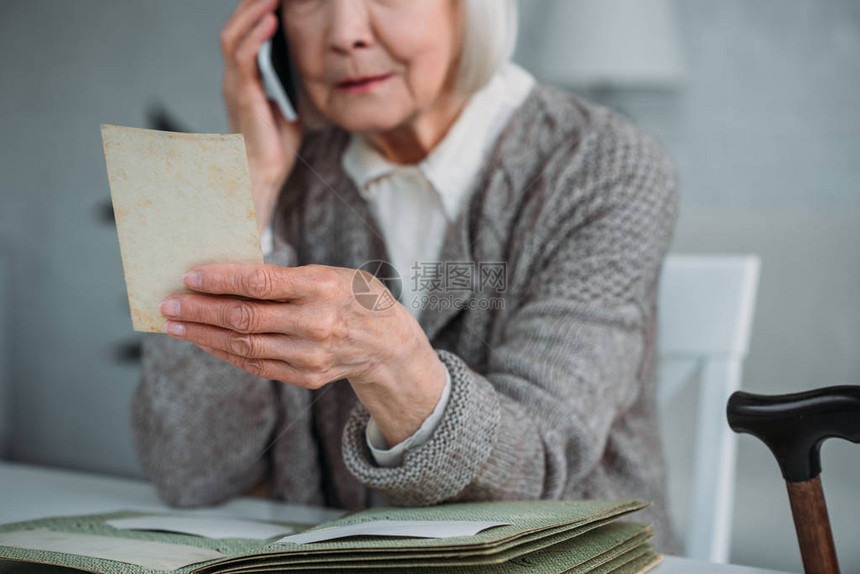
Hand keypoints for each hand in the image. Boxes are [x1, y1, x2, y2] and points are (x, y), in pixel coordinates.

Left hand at [159, 263, 448, 445]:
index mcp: (323, 288)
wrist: (389, 344)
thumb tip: (231, 279)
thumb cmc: (355, 297)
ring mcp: (310, 354)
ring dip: (204, 335)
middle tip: (169, 304)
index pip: (261, 282)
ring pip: (244, 346)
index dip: (221, 280)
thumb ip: (288, 278)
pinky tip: (205, 343)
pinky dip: (226, 353)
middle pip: (245, 317)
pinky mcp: (305, 376)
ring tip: (176, 325)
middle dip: (201, 310)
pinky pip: (256, 366)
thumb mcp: (332, 274)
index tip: (189, 276)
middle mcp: (316, 323)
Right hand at [221, 0, 302, 234]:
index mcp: (244, 79)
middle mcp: (234, 77)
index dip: (256, 9)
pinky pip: (243, 58)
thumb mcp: (287, 107)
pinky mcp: (242, 96)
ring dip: (253, 10)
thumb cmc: (274, 148)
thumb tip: (303, 64)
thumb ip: (288, 84)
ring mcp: (235, 85)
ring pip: (234, 35)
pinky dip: (255, 36)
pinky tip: (271, 20)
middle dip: (251, 2)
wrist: (262, 177)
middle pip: (234, 26)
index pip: (243, 33)